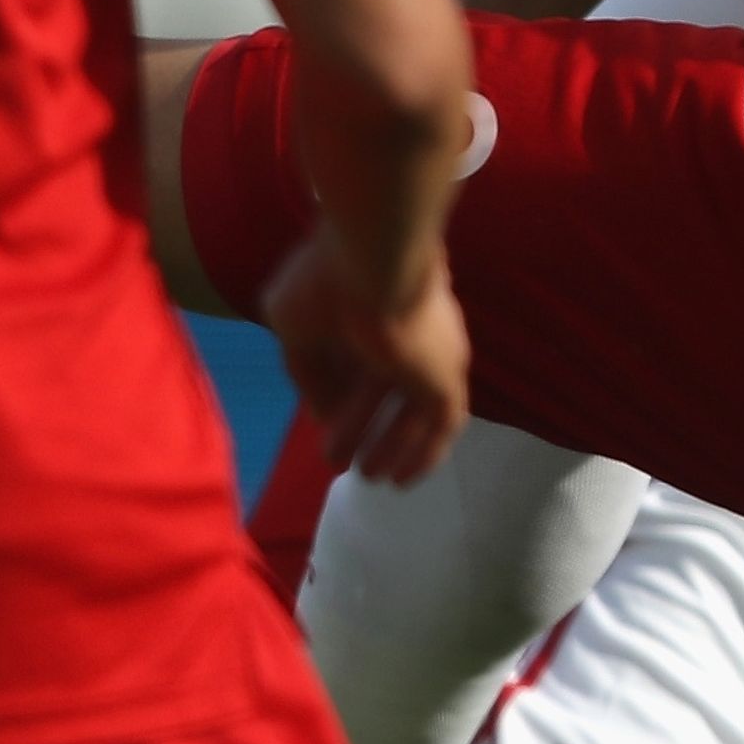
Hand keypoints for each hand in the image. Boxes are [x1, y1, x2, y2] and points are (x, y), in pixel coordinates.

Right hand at [268, 238, 473, 489]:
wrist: (374, 262)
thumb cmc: (327, 285)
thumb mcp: (296, 330)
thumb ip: (311, 375)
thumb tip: (323, 417)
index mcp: (373, 307)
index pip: (359, 361)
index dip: (340, 396)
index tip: (323, 428)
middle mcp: (407, 331)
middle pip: (386, 390)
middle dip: (363, 427)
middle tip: (340, 461)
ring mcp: (431, 353)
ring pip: (412, 411)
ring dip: (390, 444)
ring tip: (366, 477)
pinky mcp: (447, 376)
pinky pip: (440, 426)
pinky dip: (423, 453)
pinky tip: (402, 481)